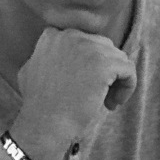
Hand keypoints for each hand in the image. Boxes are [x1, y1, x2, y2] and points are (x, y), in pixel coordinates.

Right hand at [11, 28, 136, 159]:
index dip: (89, 64)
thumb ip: (46, 57)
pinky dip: (127, 87)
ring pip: (118, 59)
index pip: (85, 42)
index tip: (85, 85)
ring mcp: (88, 48)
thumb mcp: (30, 71)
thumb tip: (61, 57)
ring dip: (116, 81)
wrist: (43, 123)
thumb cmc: (37, 106)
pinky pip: (128, 70)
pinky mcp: (104, 64)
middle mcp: (70, 35)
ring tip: (106, 102)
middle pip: (104, 48)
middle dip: (105, 72)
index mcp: (53, 36)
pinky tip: (114, 103)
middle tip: (99, 96)